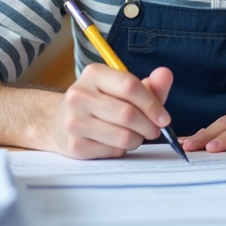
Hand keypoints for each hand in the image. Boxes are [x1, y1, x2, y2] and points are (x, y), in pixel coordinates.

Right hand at [49, 64, 173, 158]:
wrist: (59, 123)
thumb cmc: (100, 103)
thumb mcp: (121, 89)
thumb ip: (149, 85)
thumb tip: (166, 74)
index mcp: (93, 74)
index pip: (130, 86)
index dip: (153, 104)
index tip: (164, 118)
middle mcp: (79, 95)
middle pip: (128, 114)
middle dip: (149, 126)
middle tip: (154, 130)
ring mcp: (74, 122)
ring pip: (123, 136)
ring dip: (138, 139)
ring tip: (136, 136)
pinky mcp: (74, 146)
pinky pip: (113, 151)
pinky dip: (122, 149)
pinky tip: (116, 142)